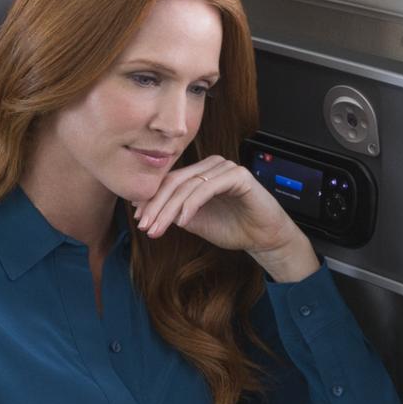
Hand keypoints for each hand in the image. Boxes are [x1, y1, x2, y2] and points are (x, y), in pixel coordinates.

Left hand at [132, 156, 319, 281]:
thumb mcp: (195, 221)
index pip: (170, 182)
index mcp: (201, 172)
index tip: (138, 218)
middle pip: (175, 182)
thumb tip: (144, 209)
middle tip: (143, 225)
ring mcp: (225, 168)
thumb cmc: (233, 227)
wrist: (264, 238)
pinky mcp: (238, 176)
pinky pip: (207, 188)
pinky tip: (182, 221)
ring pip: (188, 186)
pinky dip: (191, 205)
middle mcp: (211, 165)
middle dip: (156, 205)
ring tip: (157, 229)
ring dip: (169, 209)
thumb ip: (174, 212)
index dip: (152, 199)